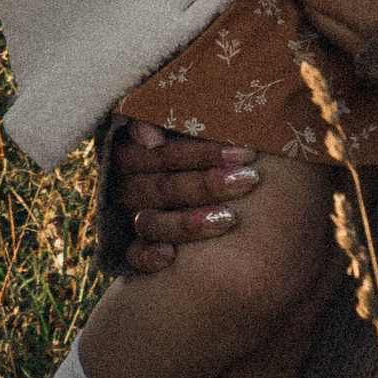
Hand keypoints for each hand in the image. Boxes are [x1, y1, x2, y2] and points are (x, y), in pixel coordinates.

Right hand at [111, 120, 259, 272]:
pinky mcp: (133, 250)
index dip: (202, 154)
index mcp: (131, 152)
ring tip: (230, 218)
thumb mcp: (184, 132)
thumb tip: (151, 137)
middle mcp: (127, 186)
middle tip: (250, 179)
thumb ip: (167, 121)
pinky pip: (134, 256)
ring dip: (188, 222)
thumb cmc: (200, 154)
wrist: (196, 202)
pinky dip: (148, 256)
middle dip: (209, 184)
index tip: (244, 153)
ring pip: (151, 222)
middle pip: (164, 187)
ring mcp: (131, 219)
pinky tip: (170, 256)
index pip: (164, 154)